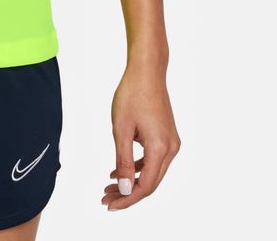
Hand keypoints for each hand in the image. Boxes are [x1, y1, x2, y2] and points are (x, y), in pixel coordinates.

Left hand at [102, 64, 179, 210]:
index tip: (109, 205)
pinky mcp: (167, 136)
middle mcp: (171, 148)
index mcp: (161, 148)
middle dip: (127, 193)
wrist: (147, 71)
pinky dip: (137, 167)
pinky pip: (153, 159)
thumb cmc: (132, 94)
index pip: (145, 186)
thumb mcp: (122, 129)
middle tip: (105, 199)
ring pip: (152, 172)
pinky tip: (119, 170)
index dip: (127, 199)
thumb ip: (124, 161)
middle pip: (150, 183)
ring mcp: (171, 142)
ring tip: (108, 187)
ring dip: (131, 181)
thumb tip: (126, 189)